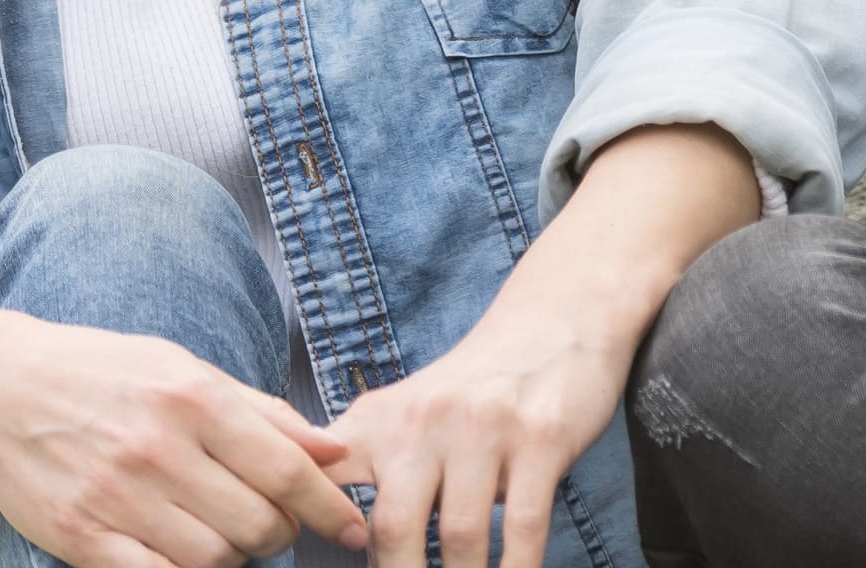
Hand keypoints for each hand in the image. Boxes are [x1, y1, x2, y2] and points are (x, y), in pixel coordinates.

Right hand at [0, 304, 365, 567]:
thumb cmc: (108, 375)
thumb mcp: (187, 370)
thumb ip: (265, 413)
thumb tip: (334, 451)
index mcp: (194, 397)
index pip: (287, 470)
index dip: (330, 508)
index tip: (351, 528)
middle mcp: (158, 447)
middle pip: (256, 524)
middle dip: (280, 534)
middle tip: (272, 524)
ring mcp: (116, 497)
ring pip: (213, 560)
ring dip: (235, 558)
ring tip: (227, 535)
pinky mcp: (80, 537)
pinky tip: (185, 554)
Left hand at [329, 296, 631, 567]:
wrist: (554, 321)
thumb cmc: (470, 390)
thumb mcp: (402, 411)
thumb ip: (355, 461)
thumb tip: (321, 529)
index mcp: (380, 421)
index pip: (326, 484)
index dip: (315, 530)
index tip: (311, 555)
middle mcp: (427, 420)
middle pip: (395, 527)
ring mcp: (486, 427)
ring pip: (462, 534)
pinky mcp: (542, 437)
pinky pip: (524, 525)